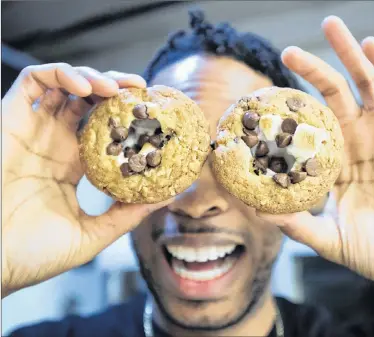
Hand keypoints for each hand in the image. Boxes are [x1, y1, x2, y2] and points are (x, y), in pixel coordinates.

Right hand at [2, 64, 170, 296]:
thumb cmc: (34, 254)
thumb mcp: (92, 234)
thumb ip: (127, 215)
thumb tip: (168, 198)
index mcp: (75, 165)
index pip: (106, 129)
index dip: (128, 117)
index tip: (153, 114)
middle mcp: (56, 143)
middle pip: (89, 101)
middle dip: (115, 89)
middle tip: (141, 90)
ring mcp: (34, 130)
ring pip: (64, 85)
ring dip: (93, 77)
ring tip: (116, 88)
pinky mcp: (10, 119)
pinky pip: (32, 80)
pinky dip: (60, 74)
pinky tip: (85, 88)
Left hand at [259, 17, 373, 308]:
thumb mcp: (330, 238)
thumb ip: (295, 224)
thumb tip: (254, 211)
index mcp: (333, 162)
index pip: (306, 128)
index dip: (285, 112)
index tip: (259, 98)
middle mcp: (357, 141)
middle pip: (332, 95)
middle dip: (312, 69)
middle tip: (286, 51)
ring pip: (367, 83)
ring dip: (348, 53)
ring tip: (329, 25)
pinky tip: (370, 46)